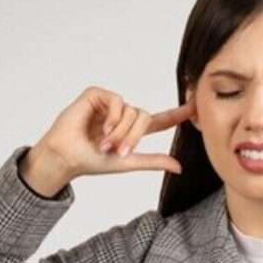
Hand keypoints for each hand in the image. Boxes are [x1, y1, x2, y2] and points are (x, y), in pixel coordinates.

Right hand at [36, 85, 195, 179]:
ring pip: (133, 111)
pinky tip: (101, 128)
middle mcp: (122, 115)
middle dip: (134, 136)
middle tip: (118, 151)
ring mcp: (110, 104)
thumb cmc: (91, 161)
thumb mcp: (128, 162)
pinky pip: (118, 101)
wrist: (67, 157)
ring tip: (105, 143)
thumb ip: (153, 161)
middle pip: (146, 118)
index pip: (159, 121)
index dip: (177, 114)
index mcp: (131, 130)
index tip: (195, 106)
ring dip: (121, 131)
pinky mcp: (97, 95)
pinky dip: (113, 117)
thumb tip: (179, 167)